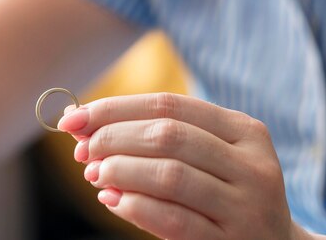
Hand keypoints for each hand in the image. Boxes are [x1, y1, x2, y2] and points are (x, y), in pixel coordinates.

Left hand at [58, 93, 305, 239]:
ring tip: (95, 173)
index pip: (169, 104)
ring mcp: (246, 207)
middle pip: (167, 135)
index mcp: (244, 130)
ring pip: (169, 174)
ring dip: (120, 170)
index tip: (74, 117)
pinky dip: (135, 206)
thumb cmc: (226, 192)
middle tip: (82, 149)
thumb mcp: (208, 156)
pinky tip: (113, 201)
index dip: (115, 107)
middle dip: (114, 137)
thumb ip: (158, 137)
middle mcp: (251, 164)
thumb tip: (83, 124)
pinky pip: (174, 221)